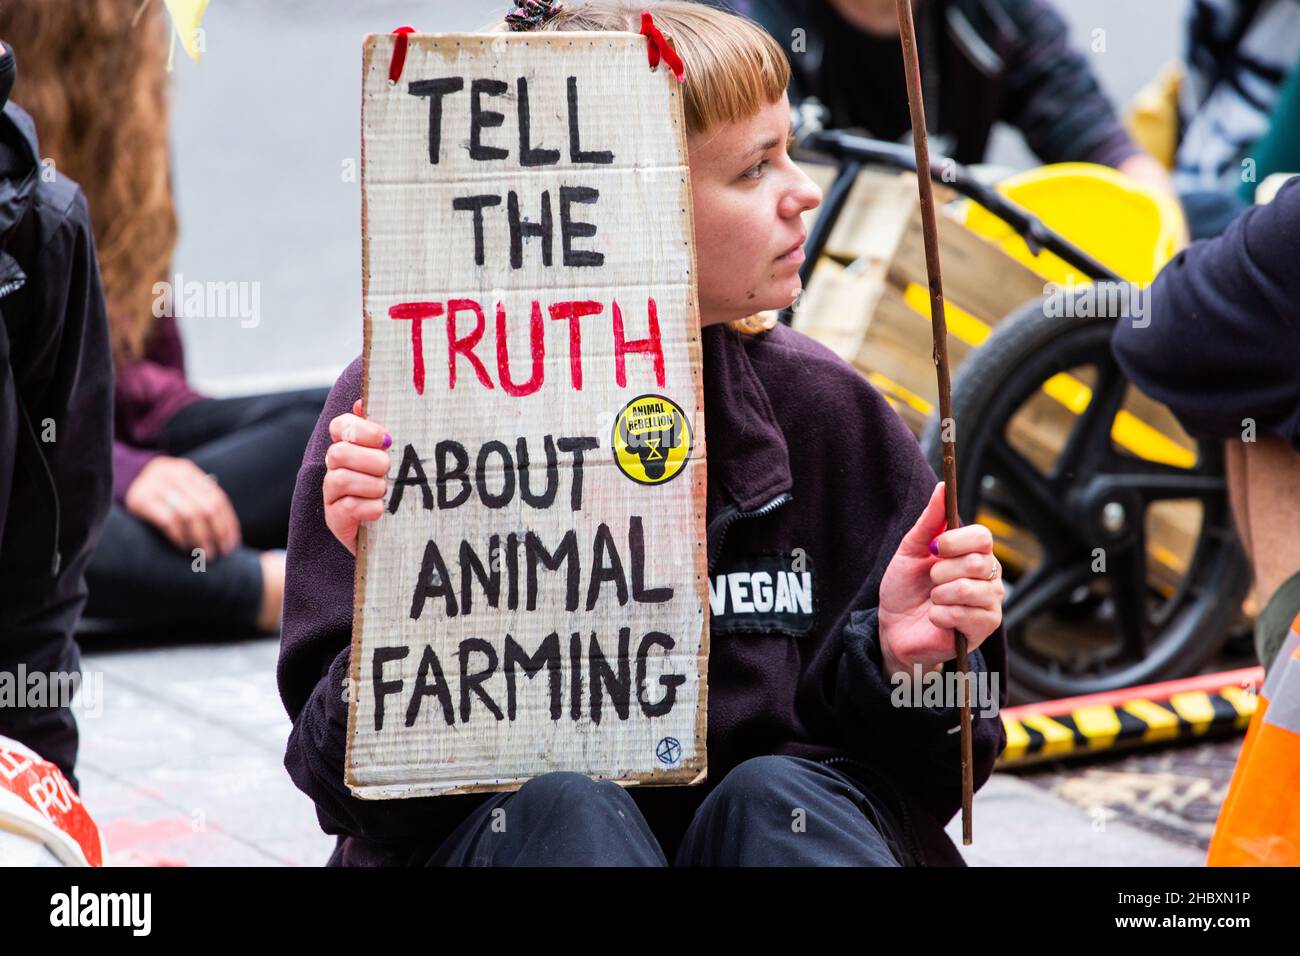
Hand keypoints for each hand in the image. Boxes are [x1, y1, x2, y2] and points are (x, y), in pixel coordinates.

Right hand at [124, 456, 240, 557]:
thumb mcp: (178, 489)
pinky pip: (168, 520)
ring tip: (204, 553)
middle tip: (219, 553)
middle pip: (206, 507)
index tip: (231, 543)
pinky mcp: (140, 500)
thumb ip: (198, 501)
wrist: (116, 479)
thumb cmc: (156, 492)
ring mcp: (156, 485)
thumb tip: (226, 535)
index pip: (217, 498)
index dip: (227, 523)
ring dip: (200, 538)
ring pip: (189, 514)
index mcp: (188, 472)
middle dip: (216, 533)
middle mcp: (174, 475)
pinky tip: (184, 547)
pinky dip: (180, 536)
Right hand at [324, 399, 390, 554]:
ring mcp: (332, 495)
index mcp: (350, 447)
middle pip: (338, 452)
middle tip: (388, 468)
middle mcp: (336, 468)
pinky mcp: (335, 520)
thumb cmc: (400, 489)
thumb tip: (362, 401)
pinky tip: (381, 510)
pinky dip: (367, 507)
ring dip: (369, 484)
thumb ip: (383, 431)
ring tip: (385, 491)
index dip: (361, 430)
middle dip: (368, 459)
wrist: (399, 533)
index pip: (340, 426)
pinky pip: (345, 507)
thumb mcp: (399, 458)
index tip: (386, 439)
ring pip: (340, 479)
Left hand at [877, 482, 1003, 681]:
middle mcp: (989, 577)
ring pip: (970, 589)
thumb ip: (930, 521)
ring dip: (940, 594)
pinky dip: (939, 615)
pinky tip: (935, 618)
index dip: (957, 540)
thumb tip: (942, 488)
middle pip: (978, 562)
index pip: (983, 537)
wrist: (894, 628)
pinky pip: (963, 614)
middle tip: (931, 580)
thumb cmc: (905, 588)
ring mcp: (989, 604)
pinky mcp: (983, 629)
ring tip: (933, 600)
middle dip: (942, 571)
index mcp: (974, 554)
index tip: (935, 548)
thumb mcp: (911, 550)